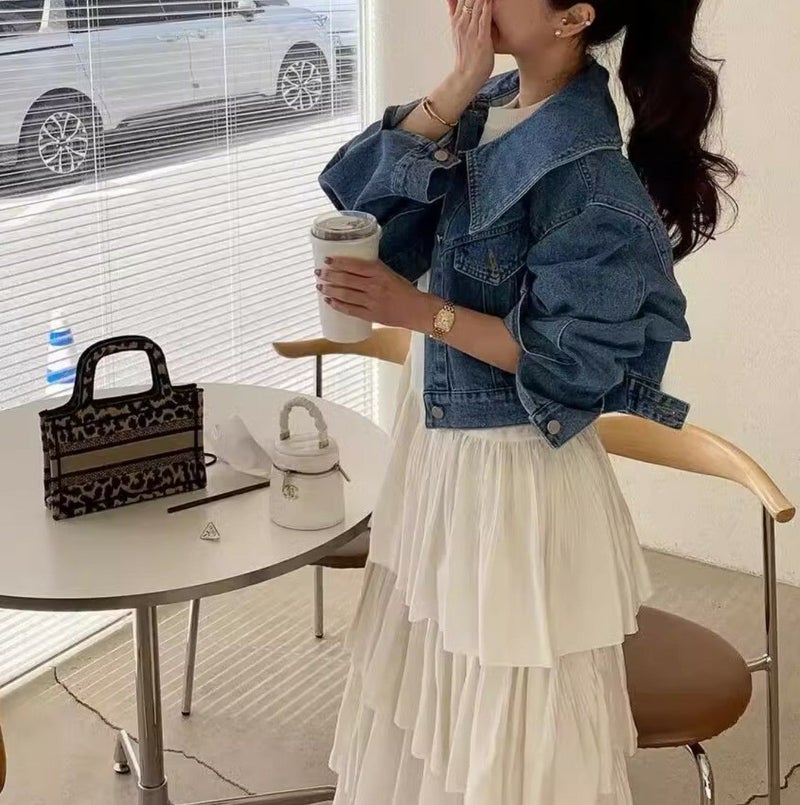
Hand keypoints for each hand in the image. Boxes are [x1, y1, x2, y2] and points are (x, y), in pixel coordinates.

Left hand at [316, 258, 430, 329]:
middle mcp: (374, 286)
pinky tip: (329, 302)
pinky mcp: (371, 315)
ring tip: (320, 286)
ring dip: (329, 290)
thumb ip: (373, 271)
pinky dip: (337, 305)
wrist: (417, 310)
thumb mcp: (390, 274)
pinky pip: (350, 310)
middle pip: (345, 279)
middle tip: (318, 273)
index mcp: (379, 272)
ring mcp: (372, 302)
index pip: (354, 265)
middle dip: (329, 276)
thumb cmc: (405, 291)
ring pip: (345, 294)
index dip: (338, 262)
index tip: (327, 260)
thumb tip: (352, 267)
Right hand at [446, 0, 494, 90]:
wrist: (466, 78)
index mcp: (457, 21)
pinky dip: (488, 4)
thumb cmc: (466, 59)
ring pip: (476, 2)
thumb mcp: (458, 36)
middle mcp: (462, 23)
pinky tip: (492, 0)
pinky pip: (485, 15)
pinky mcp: (481, 37)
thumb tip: (455, 8)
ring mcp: (471, 30)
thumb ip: (457, 19)